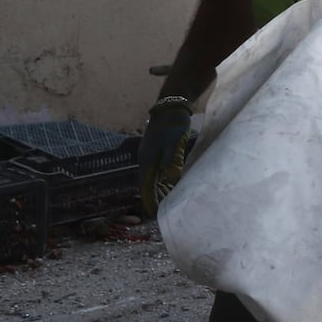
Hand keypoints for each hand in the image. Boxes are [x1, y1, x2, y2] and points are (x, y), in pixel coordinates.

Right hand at [138, 96, 192, 214]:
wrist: (171, 107)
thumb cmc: (174, 124)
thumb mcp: (175, 143)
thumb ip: (172, 161)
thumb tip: (171, 179)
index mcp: (148, 160)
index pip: (146, 186)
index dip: (150, 201)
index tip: (153, 214)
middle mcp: (147, 160)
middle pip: (150, 185)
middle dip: (156, 199)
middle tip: (165, 214)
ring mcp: (151, 156)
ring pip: (155, 179)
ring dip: (161, 191)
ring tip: (169, 205)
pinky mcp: (158, 153)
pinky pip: (159, 172)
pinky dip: (165, 182)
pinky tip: (172, 188)